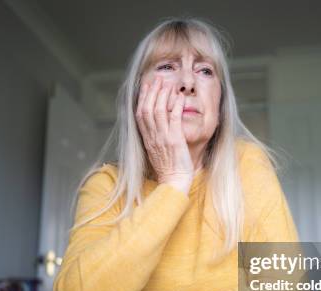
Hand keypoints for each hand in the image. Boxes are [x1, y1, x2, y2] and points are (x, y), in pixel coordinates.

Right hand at [136, 76, 193, 193]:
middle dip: (152, 91)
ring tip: (168, 83)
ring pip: (158, 111)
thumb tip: (156, 126)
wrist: (174, 183)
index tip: (147, 86)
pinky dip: (176, 106)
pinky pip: (174, 119)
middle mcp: (152, 137)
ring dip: (163, 95)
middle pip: (147, 108)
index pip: (140, 114)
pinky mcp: (175, 141)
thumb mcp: (157, 151)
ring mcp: (163, 138)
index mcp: (147, 139)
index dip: (143, 97)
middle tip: (158, 79)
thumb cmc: (169, 169)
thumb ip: (156, 138)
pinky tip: (180, 97)